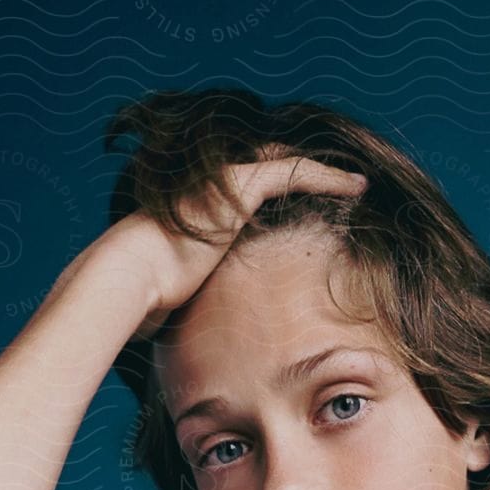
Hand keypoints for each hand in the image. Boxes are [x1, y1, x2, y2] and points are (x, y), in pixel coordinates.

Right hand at [128, 149, 368, 339]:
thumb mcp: (177, 291)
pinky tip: (357, 186)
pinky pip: (296, 173)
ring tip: (356, 183)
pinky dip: (329, 178)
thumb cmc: (145, 293)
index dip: (279, 185)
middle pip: (271, 163)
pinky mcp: (241, 186)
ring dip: (324, 172)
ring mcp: (226, 181)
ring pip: (288, 164)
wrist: (132, 276)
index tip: (306, 199)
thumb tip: (183, 326)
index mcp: (202, 204)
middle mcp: (214, 184)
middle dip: (305, 169)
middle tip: (339, 180)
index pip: (249, 185)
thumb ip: (190, 294)